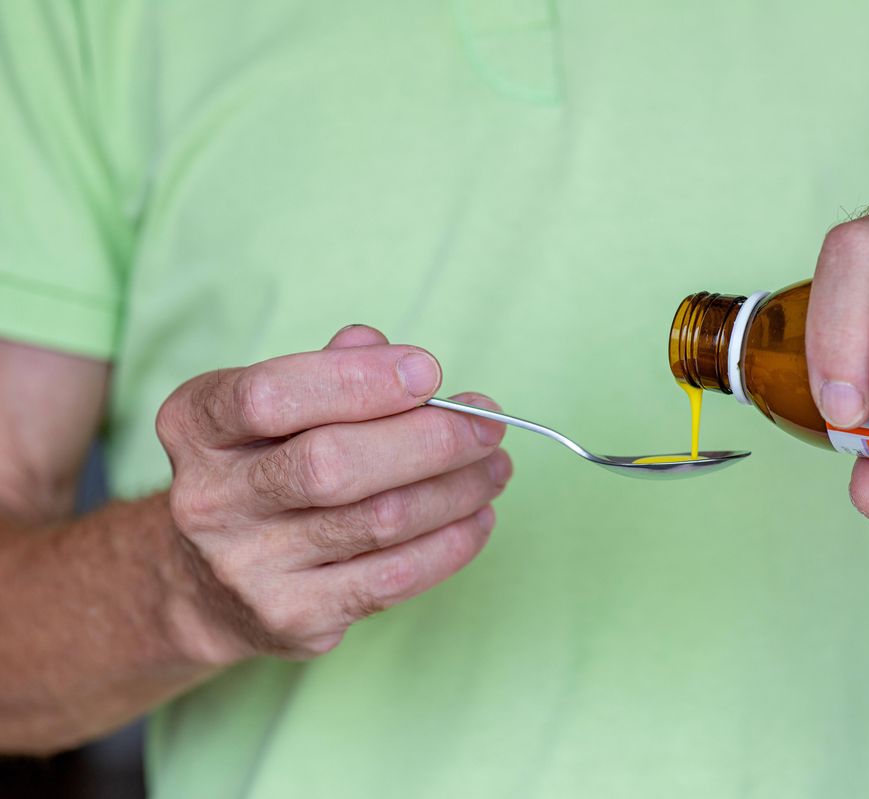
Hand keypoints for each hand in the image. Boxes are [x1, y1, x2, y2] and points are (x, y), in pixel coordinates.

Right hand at [155, 325, 509, 663]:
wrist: (208, 587)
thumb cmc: (264, 468)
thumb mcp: (274, 410)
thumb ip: (330, 371)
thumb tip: (399, 359)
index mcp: (195, 426)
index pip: (270, 395)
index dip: (359, 380)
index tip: (429, 371)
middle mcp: (209, 500)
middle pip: (332, 464)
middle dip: (431, 439)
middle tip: (487, 425)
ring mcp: (248, 568)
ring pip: (378, 522)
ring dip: (457, 489)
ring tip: (494, 466)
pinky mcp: (294, 619)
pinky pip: (394, 577)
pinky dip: (451, 543)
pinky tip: (478, 517)